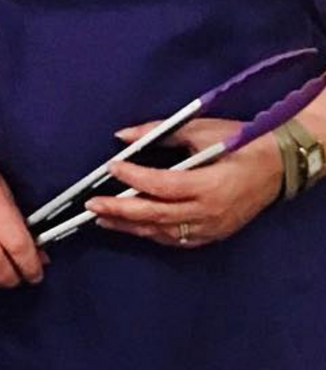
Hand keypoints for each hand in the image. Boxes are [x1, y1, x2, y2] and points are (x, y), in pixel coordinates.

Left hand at [85, 117, 282, 247]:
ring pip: (163, 232)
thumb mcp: (200, 130)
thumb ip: (159, 132)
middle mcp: (209, 213)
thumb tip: (123, 136)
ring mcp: (211, 228)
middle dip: (120, 211)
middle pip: (156, 215)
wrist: (278, 166)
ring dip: (131, 226)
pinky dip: (153, 233)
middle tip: (91, 205)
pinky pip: (176, 239)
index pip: (162, 186)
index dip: (134, 178)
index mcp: (209, 185)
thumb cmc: (241, 142)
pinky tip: (134, 226)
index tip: (111, 167)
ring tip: (103, 218)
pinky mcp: (213, 236)